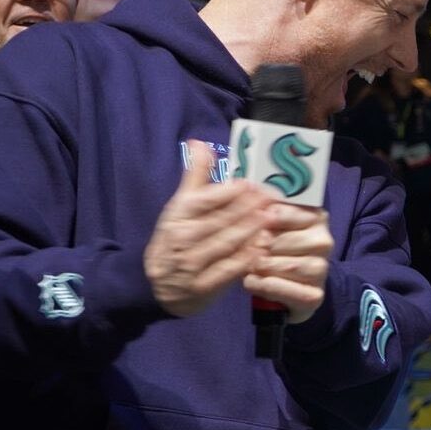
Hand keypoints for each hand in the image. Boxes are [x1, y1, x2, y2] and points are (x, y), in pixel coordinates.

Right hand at [145, 140, 274, 316]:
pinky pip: (228, 271)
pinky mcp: (203, 287)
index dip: (226, 192)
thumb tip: (199, 143)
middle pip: (217, 221)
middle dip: (245, 209)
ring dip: (249, 231)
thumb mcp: (180, 207)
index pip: (201, 201)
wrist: (158, 286)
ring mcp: (191, 265)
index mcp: (176, 217)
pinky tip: (263, 248)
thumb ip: (195, 177)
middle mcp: (181, 240)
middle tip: (271, 198)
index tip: (249, 183)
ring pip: (224, 244)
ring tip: (271, 218)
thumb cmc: (176, 239)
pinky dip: (246, 259)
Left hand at [244, 204, 333, 323]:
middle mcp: (323, 241)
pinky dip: (259, 285)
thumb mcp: (272, 225)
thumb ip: (263, 211)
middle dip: (255, 248)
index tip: (252, 228)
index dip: (257, 221)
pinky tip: (256, 282)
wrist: (293, 288)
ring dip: (256, 268)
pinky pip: (275, 286)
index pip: (278, 212)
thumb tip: (250, 199)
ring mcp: (321, 269)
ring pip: (274, 265)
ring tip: (254, 267)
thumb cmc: (278, 250)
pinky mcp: (314, 294)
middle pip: (275, 241)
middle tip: (252, 252)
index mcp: (315, 217)